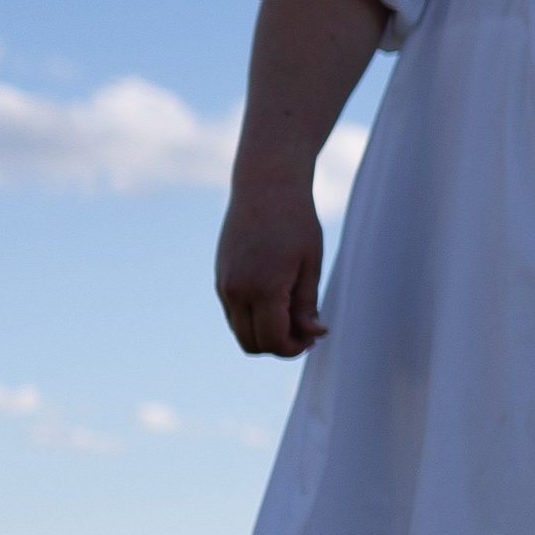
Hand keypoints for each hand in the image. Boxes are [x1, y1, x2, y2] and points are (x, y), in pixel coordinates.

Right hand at [215, 165, 328, 356]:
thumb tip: (314, 335)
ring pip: (240, 332)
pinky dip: (252, 319)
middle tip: (305, 330)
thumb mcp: (310, 263)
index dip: (295, 348)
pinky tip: (276, 301)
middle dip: (279, 346)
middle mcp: (236, 290)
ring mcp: (224, 285)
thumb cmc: (296, 222)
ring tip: (293, 314)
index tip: (314, 336)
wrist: (264, 186)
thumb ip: (307, 304)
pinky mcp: (220, 278)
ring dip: (264, 334)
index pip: (273, 341)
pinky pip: (233, 314)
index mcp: (263, 287)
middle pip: (252, 344)